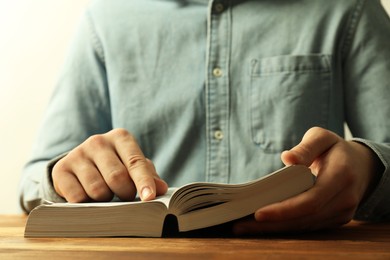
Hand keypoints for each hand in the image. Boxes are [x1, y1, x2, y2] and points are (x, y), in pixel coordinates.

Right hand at [52, 128, 167, 202]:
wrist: (81, 165)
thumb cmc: (116, 165)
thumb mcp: (133, 166)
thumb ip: (149, 176)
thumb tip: (161, 189)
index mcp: (121, 137)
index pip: (136, 162)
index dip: (143, 181)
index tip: (149, 197)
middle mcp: (98, 141)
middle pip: (116, 177)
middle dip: (125, 193)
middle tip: (126, 197)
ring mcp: (77, 153)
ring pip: (97, 189)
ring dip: (105, 199)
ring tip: (107, 194)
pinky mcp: (61, 169)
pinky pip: (78, 197)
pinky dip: (87, 204)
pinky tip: (88, 196)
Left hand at [234, 127, 381, 234]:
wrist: (362, 166)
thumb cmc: (335, 148)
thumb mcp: (322, 137)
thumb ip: (306, 147)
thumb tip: (287, 159)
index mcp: (341, 175)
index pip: (310, 200)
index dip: (284, 209)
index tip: (258, 213)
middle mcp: (344, 199)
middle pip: (304, 218)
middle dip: (272, 224)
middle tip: (240, 226)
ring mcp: (342, 212)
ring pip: (305, 226)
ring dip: (275, 229)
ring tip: (245, 227)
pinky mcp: (336, 219)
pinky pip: (309, 226)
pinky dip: (285, 227)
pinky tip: (264, 226)